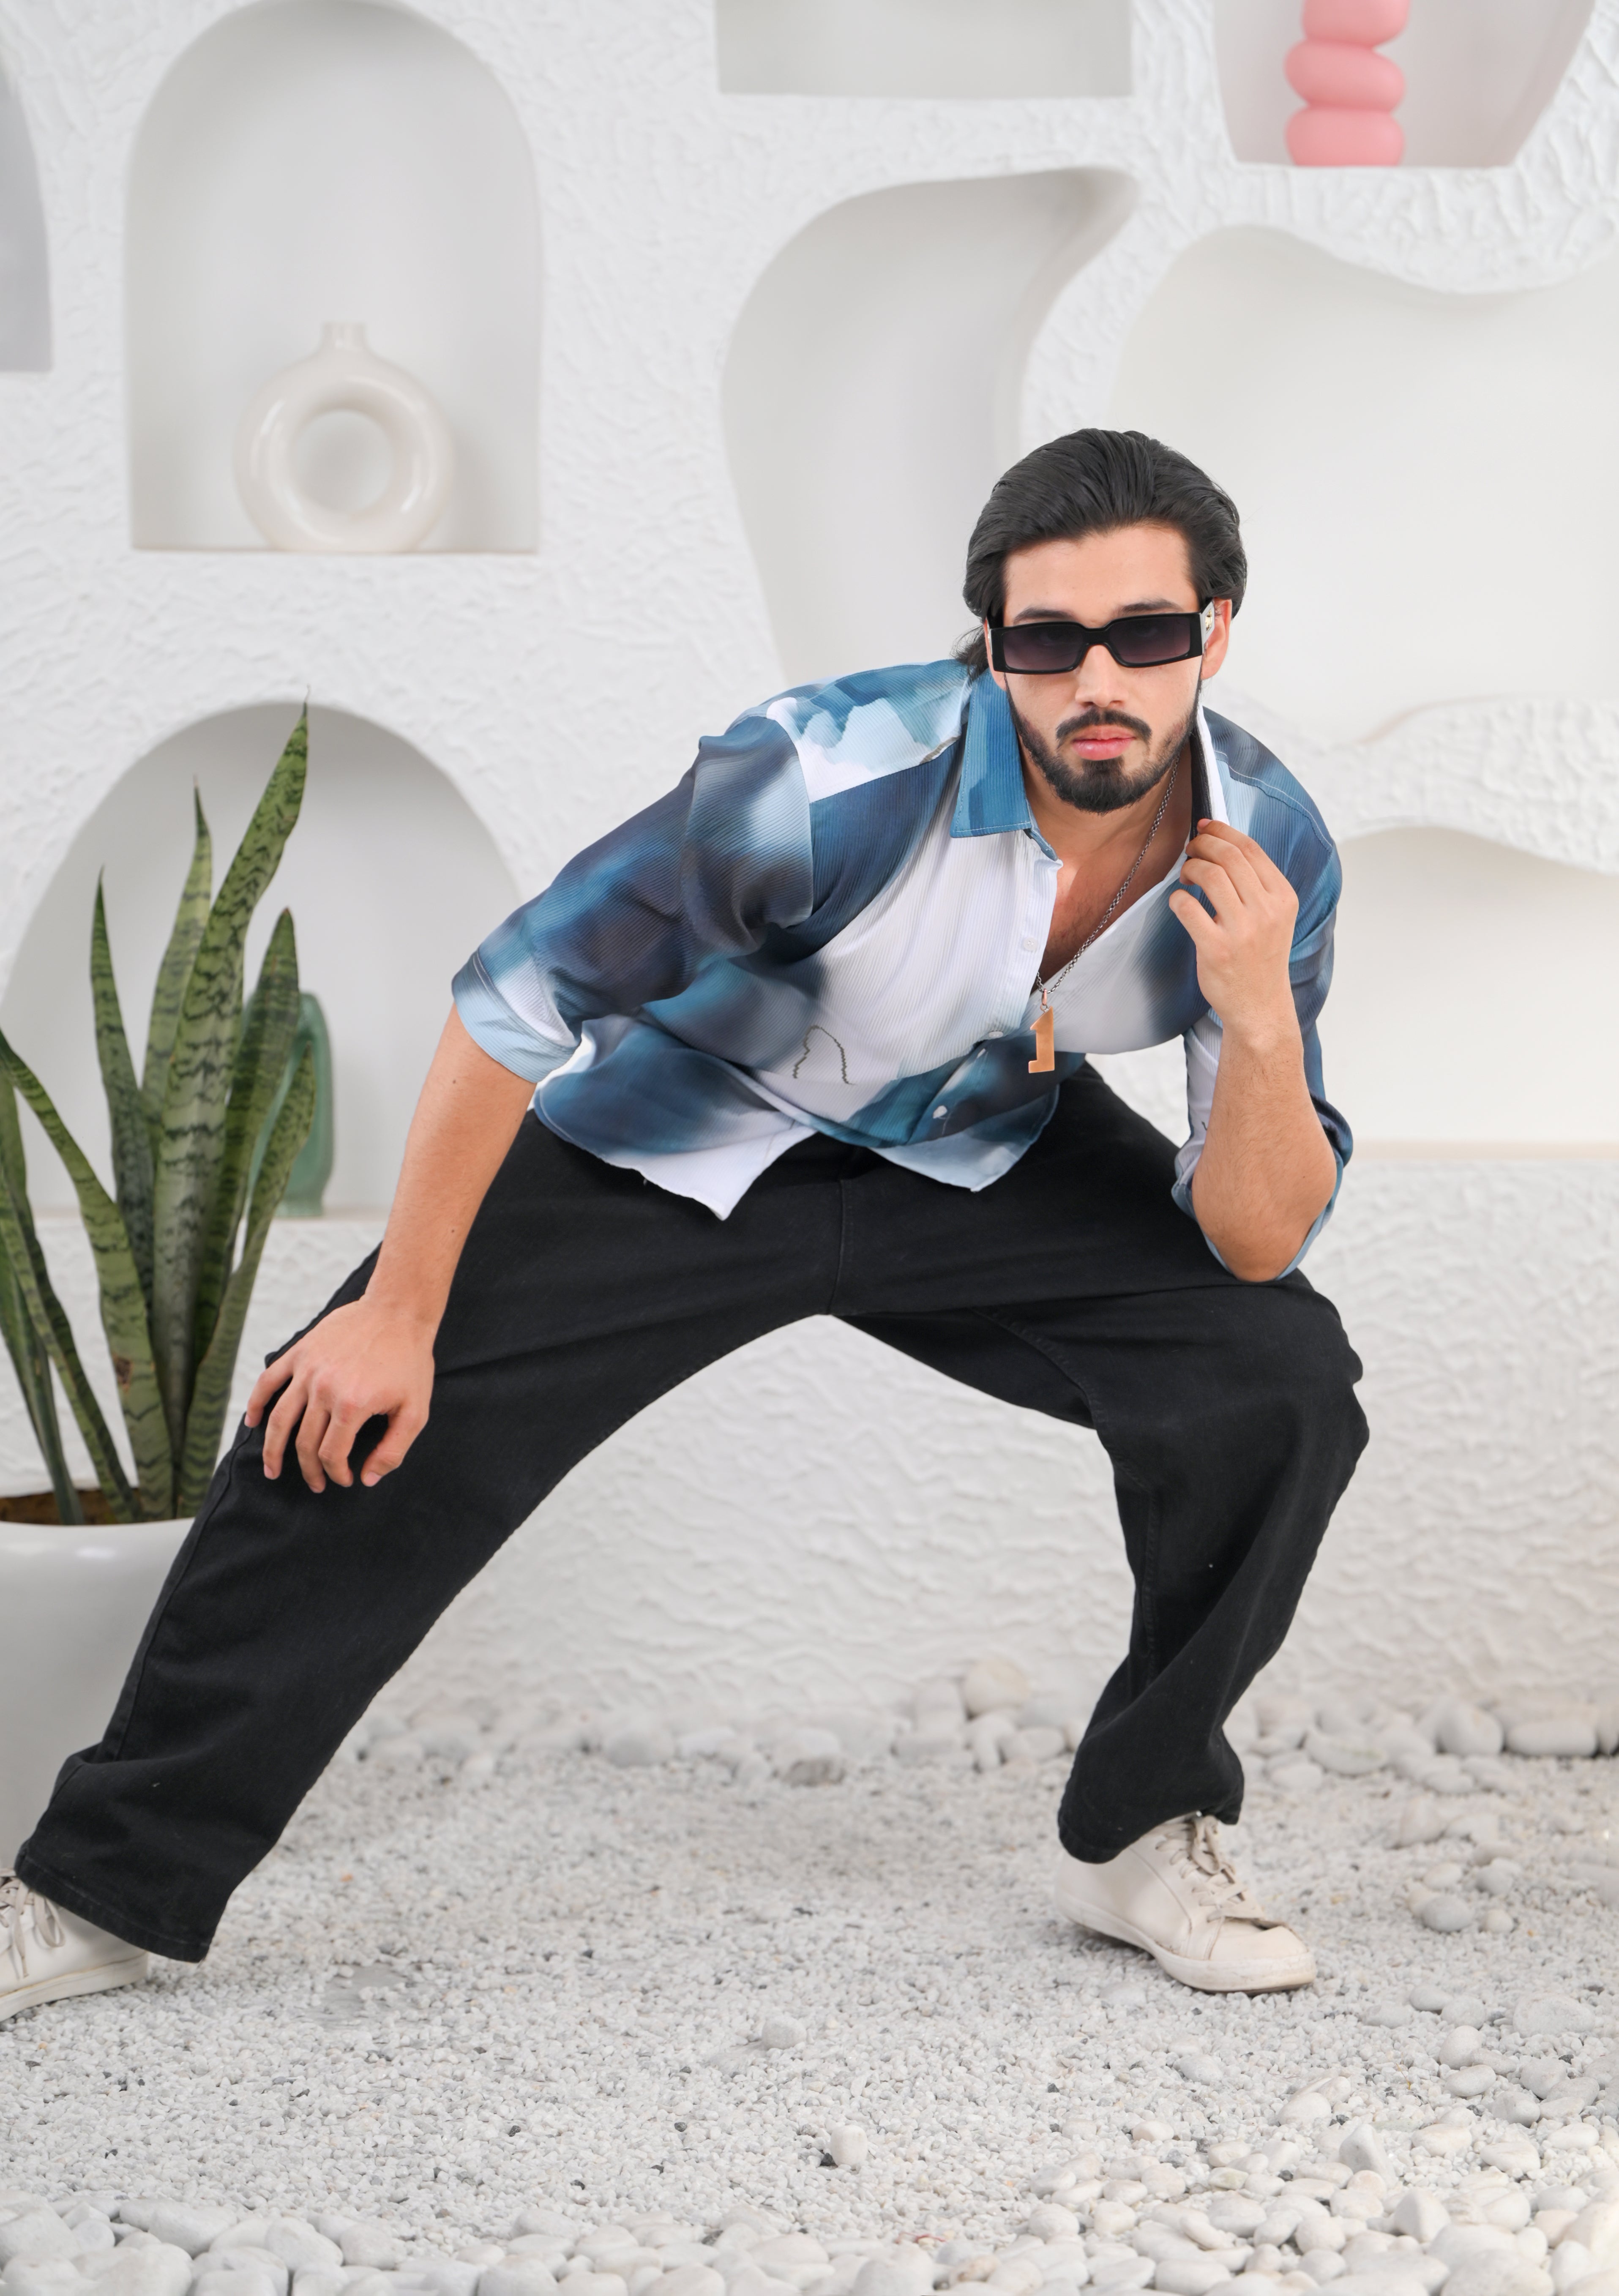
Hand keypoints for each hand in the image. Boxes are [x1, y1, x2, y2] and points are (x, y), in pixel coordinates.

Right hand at [245, 1296, 434, 1491]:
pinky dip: (257, 1404)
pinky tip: (253, 1423)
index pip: (331, 1454)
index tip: (344, 1480)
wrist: (398, 1311)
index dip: (336, 1473)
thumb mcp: (415, 1411)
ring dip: (272, 1450)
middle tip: (316, 1484)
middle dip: (309, 1470)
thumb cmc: (410, 1361)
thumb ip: (393, 1450)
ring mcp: (308, 1370)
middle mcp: (323, 1389)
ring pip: (279, 1419)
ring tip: (272, 1470)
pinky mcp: (300, 1352)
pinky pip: (268, 1381)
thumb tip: (368, 1479)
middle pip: (304, 1442)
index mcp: (352, 1406)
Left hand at [1168, 818, 1299, 1042]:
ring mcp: (1243, 931)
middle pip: (1229, 857)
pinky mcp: (1216, 949)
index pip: (1250, 849)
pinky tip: (1179, 902)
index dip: (1222, 831)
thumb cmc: (1260, 957)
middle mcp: (1267, 911)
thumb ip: (1255, 883)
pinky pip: (1188, 907)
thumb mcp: (1274, 916)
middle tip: (1190, 850)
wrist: (1260, 1006)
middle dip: (1203, 844)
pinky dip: (1177, 898)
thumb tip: (1221, 842)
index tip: (1204, 827)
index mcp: (1283, 898)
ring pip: (1210, 875)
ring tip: (1186, 875)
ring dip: (1191, 867)